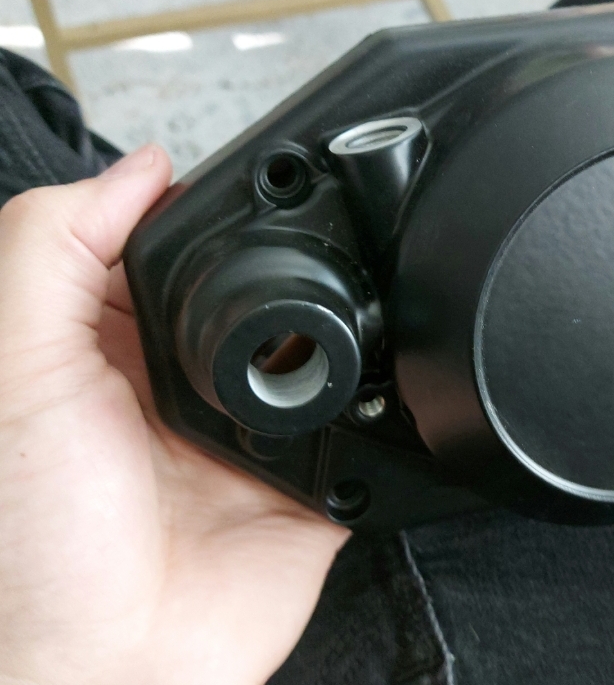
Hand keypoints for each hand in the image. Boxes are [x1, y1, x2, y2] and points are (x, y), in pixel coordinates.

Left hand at [0, 147, 348, 684]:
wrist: (113, 670)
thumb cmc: (32, 541)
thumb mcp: (11, 369)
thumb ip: (52, 250)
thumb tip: (143, 167)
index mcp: (107, 348)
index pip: (170, 249)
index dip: (206, 210)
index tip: (258, 172)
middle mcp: (183, 384)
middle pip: (255, 289)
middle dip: (294, 259)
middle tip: (331, 223)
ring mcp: (254, 431)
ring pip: (320, 346)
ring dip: (349, 323)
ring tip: (369, 297)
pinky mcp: (314, 479)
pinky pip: (366, 423)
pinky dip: (382, 400)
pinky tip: (388, 377)